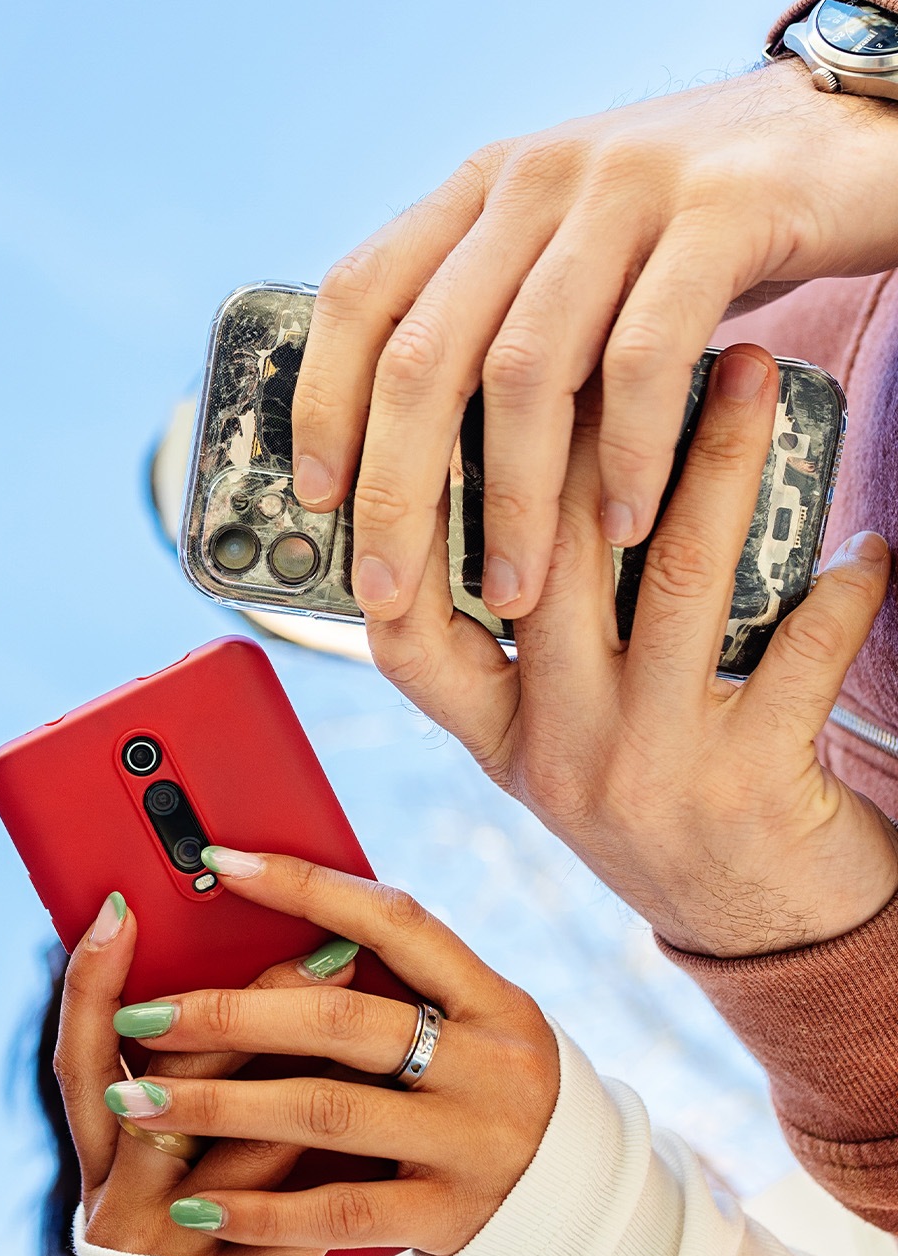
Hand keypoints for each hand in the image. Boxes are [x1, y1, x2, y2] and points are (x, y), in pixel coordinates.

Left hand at [97, 852, 557, 1255]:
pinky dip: (260, 1207)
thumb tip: (278, 923)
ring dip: (218, 1104)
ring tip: (139, 1100)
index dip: (306, 886)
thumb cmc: (483, 1081)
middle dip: (228, 1014)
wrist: (573, 1199)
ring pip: (325, 1112)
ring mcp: (472, 1143)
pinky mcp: (449, 1216)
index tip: (221, 862)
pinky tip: (195, 1201)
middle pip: (340, 1021)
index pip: (393, 921)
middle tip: (143, 1015)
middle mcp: (489, 1065)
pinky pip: (338, 1210)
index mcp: (491, 996)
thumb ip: (395, 981)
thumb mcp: (469, 1018)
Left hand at [291, 58, 897, 620]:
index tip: (317, 494)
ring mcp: (623, 187)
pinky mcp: (720, 212)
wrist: (853, 132)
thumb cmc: (691, 233)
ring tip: (515, 591)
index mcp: (480, 191)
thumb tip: (407, 461)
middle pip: (423, 352)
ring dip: (513, 501)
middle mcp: (535, 179)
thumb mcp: (571, 257)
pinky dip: (626, 456)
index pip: (360, 294)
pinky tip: (626, 525)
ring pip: (525, 372)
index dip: (324, 399)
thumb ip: (496, 322)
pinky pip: (644, 359)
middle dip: (396, 488)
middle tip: (390, 586)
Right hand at [365, 342, 897, 955]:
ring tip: (754, 372)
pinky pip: (801, 653)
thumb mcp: (559, 746)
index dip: (404, 532)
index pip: (407, 635)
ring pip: (673, 580)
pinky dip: (842, 586)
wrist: (753, 929)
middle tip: (632, 327)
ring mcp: (648, 768)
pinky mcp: (750, 781)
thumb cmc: (655, 806)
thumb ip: (526, 654)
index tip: (440, 421)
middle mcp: (556, 751)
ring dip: (722, 462)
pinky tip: (864, 541)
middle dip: (591, 430)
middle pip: (550, 562)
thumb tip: (528, 494)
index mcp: (498, 739)